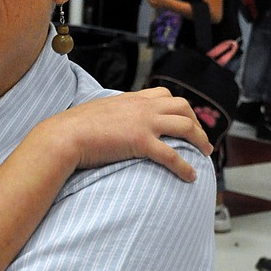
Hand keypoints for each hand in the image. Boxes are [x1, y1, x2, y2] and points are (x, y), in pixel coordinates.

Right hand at [48, 88, 210, 180]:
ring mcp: (144, 123)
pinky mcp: (141, 142)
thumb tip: (107, 125)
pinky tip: (191, 176)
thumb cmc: (72, 129)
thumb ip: (109, 115)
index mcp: (131, 99)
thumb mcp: (95, 113)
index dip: (179, 107)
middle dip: (196, 122)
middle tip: (200, 139)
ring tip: (205, 154)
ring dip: (200, 140)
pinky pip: (172, 154)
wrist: (64, 136)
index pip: (164, 94)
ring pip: (185, 127)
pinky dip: (185, 166)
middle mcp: (142, 107)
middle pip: (183, 107)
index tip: (183, 119)